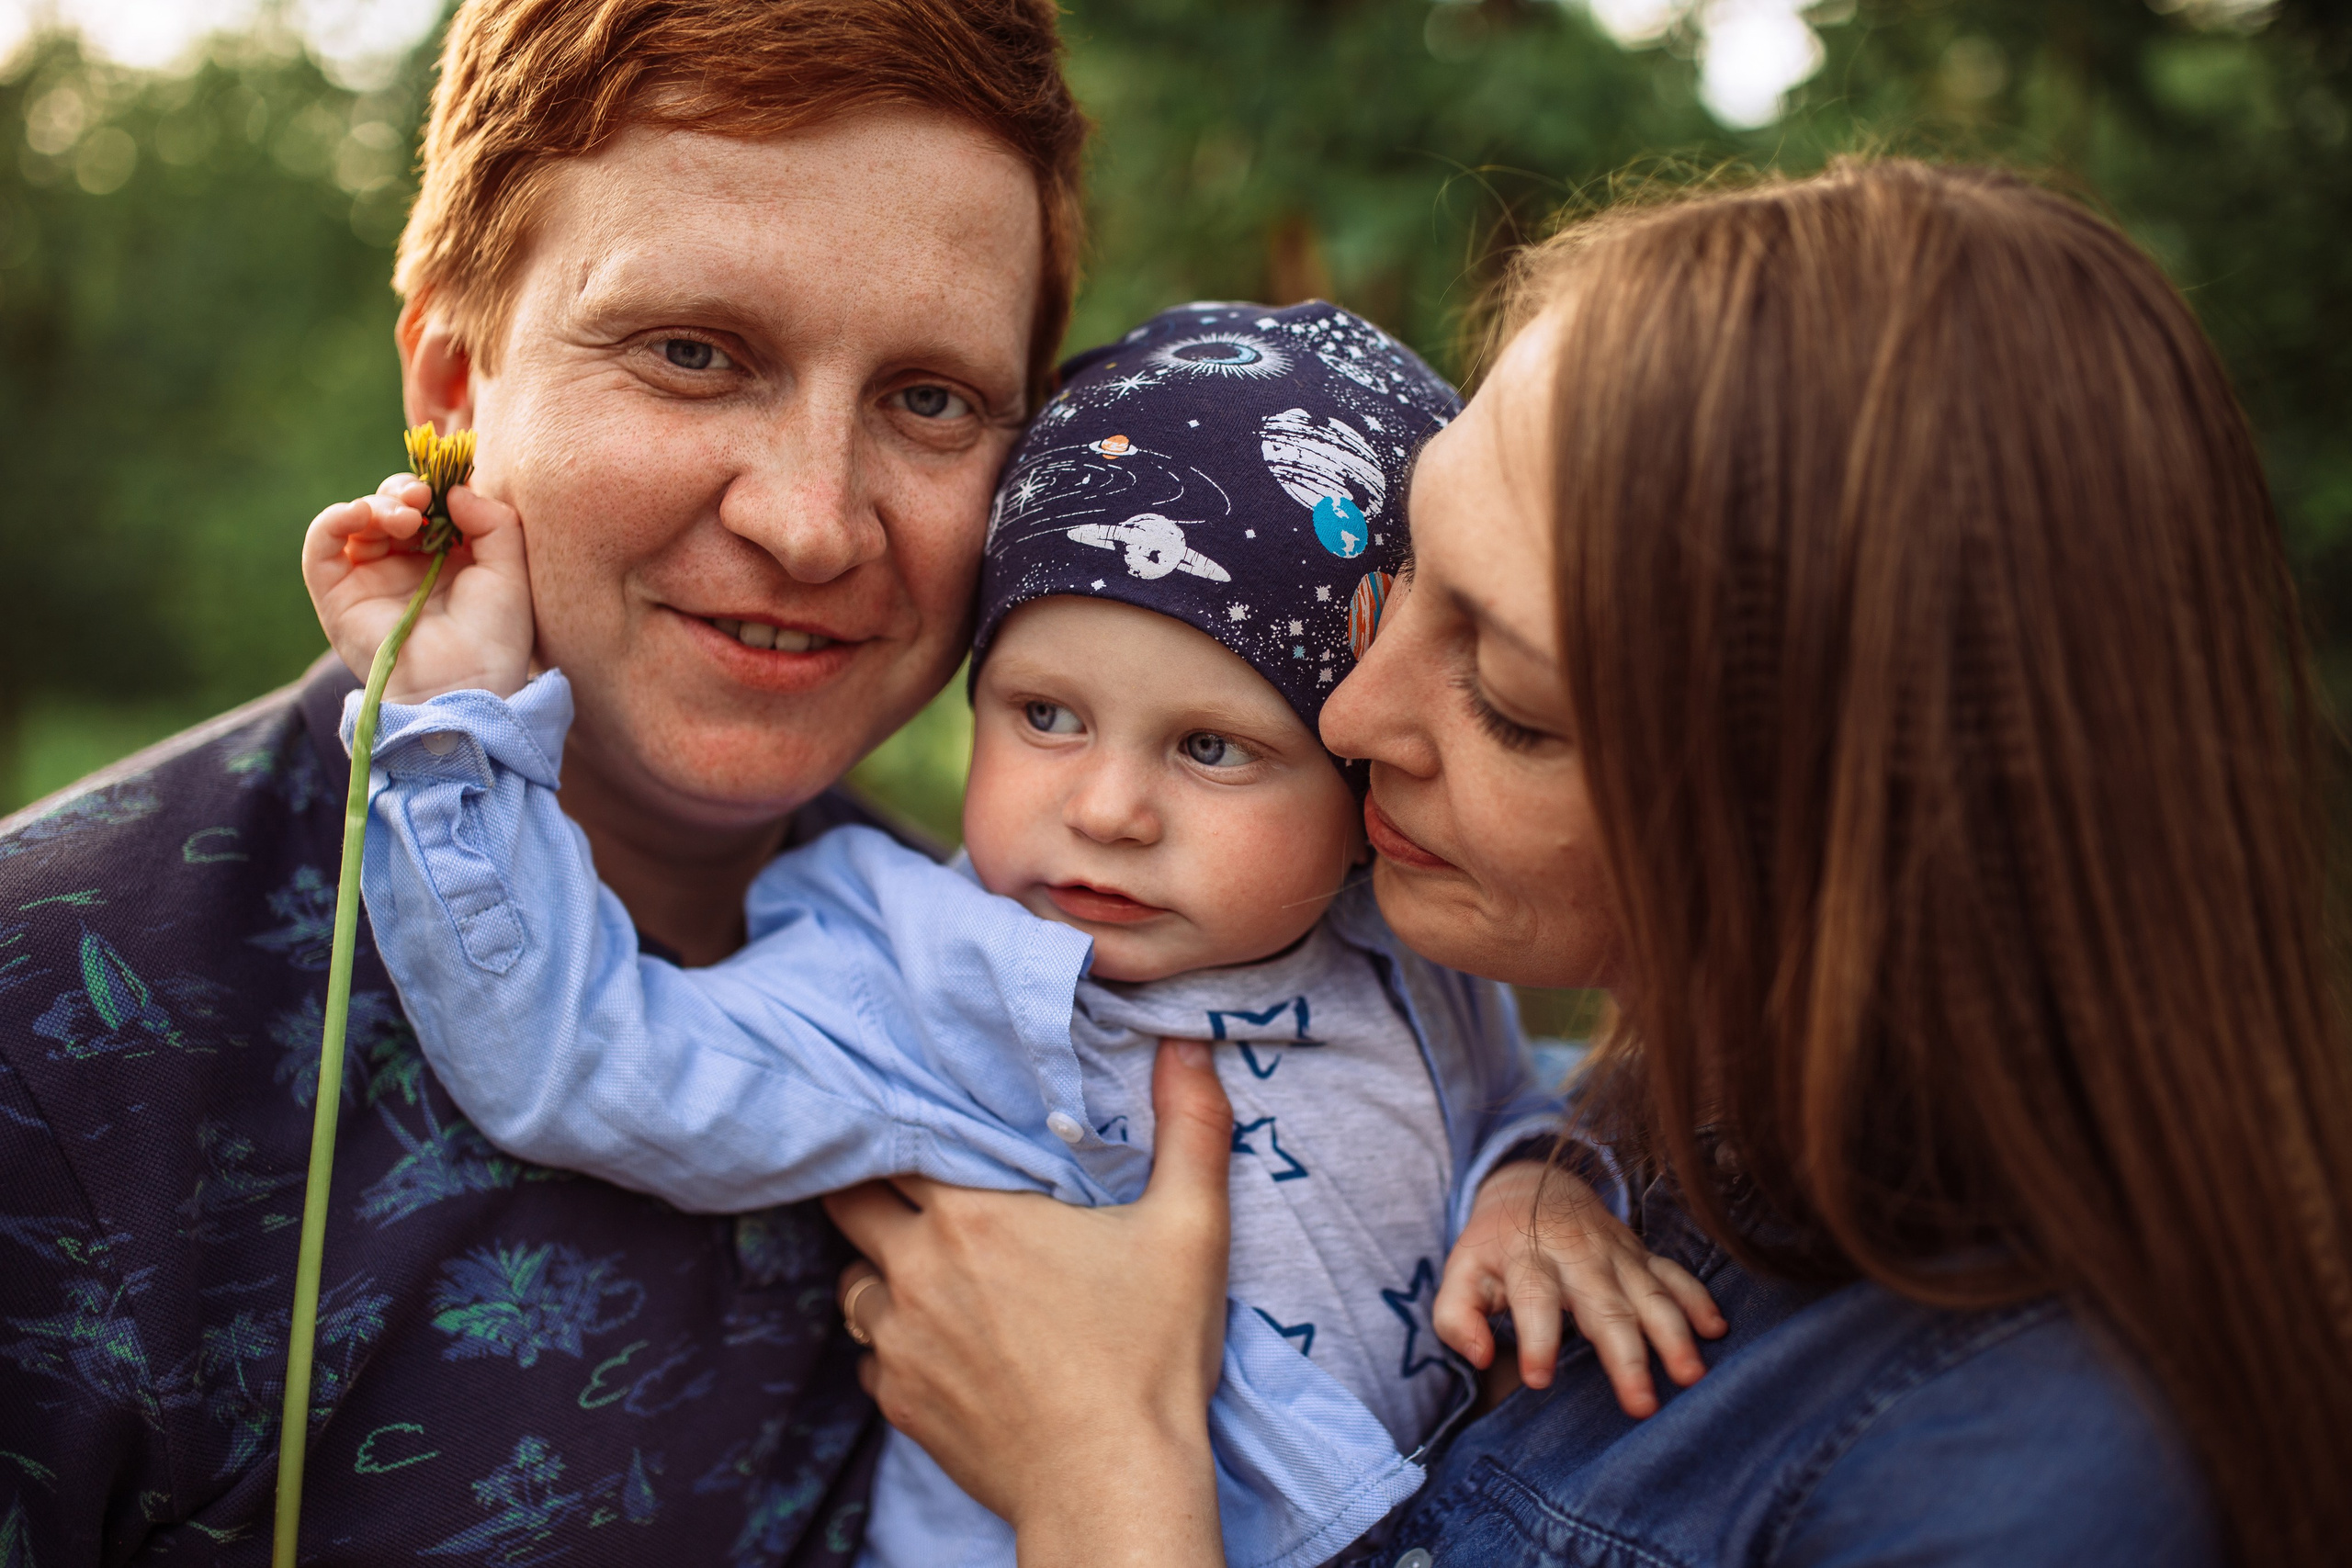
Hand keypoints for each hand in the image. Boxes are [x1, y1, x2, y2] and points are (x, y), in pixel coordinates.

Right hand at [300, 471, 533, 702]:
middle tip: (421, 502)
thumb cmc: (494, 637)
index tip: (450, 486)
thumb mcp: (510, 571)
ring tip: (405, 517)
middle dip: (404, 493)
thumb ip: (493, 522)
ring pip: (357, 519)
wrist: (465, 684)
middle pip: (390, 507)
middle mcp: (404, 567)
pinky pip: (320, 545)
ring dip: (377, 504)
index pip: (428, 506)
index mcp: (445, 560)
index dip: (435, 488)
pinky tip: (360, 513)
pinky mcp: (337, 595)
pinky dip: (335, 519)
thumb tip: (454, 491)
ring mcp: (369, 579)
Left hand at [825, 1039, 1231, 1566]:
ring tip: (936, 1274)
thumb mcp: (1189, 1229)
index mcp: (974, 1213)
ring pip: (853, 1283)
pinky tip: (946, 1347)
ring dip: (882, 1271)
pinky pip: (870, 1357)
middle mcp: (917, 1269)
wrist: (1114, 1488)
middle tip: (919, 1193)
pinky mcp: (899, 1404)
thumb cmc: (1150, 1358)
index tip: (932, 1130)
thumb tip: (1189, 1044)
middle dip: (874, 1190)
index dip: (910, 1129)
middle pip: (850, 1203)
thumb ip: (1191, 1126)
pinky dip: (894, 1346)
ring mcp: (898, 1342)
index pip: (899, 1140)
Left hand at [1434, 1159, 1724, 1417]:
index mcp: (1527, 1257)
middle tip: (1642, 1404)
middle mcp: (1577, 1255)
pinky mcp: (1641, 1256)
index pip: (1533, 1298)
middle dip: (1625, 1355)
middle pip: (1604, 1306)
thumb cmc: (1495, 1245)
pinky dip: (1697, 1299)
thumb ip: (1457, 1316)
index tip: (1541, 1379)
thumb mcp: (1460, 1271)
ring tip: (1690, 1374)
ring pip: (1649, 1294)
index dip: (1537, 1338)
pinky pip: (1675, 1275)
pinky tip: (1716, 1330)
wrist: (1534, 1185)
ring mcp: (1615, 1254)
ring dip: (1673, 1334)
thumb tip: (1479, 1357)